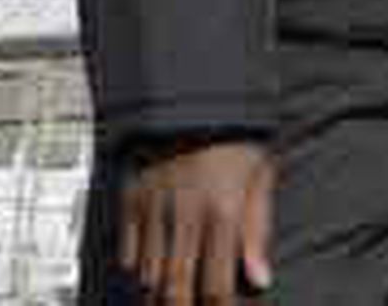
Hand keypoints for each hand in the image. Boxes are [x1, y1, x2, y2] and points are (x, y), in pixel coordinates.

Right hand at [120, 140, 273, 302]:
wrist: (197, 102)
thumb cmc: (235, 139)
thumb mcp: (260, 177)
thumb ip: (258, 231)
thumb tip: (261, 279)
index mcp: (223, 211)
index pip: (218, 284)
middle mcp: (186, 215)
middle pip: (176, 288)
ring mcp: (154, 210)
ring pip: (148, 276)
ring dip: (159, 293)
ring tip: (170, 298)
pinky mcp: (132, 200)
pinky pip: (127, 252)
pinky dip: (136, 269)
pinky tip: (149, 273)